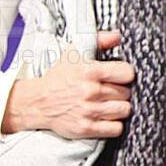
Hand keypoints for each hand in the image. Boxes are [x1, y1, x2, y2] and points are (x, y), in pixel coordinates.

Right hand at [1, 29, 133, 139]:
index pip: (127, 73)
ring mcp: (88, 111)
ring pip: (124, 110)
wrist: (37, 102)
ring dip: (119, 108)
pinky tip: (106, 117)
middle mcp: (90, 91)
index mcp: (89, 71)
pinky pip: (116, 129)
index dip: (126, 75)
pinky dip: (114, 124)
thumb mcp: (74, 53)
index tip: (120, 77)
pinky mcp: (86, 128)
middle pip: (126, 93)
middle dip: (121, 91)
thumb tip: (117, 36)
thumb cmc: (58, 78)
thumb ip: (98, 40)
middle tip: (111, 91)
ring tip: (109, 104)